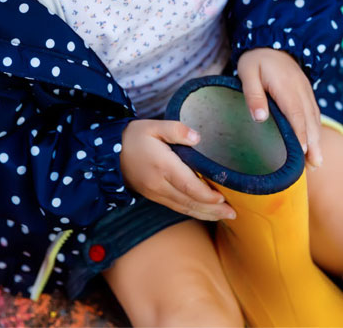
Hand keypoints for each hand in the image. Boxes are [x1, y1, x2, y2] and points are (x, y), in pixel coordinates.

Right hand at [119, 119, 235, 220]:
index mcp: (162, 166)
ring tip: (226, 216)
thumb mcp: (154, 126)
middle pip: (190, 201)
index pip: (188, 185)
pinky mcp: (154, 197)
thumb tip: (197, 138)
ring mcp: (156, 193)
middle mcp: (159, 185)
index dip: (207, 195)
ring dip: (206, 214)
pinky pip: (177, 207)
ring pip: (184, 208)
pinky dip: (194, 211)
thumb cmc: (134, 137)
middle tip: (233, 213)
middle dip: (213, 209)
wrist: (108, 155)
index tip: (223, 197)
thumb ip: (176, 129)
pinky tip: (206, 212)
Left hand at [237, 48, 322, 168]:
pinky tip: (315, 143)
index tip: (303, 152)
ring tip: (317, 162)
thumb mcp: (247, 73)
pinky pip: (314, 112)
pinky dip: (316, 129)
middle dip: (314, 143)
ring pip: (314, 118)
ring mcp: (306, 91)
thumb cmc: (256, 60)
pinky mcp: (306, 92)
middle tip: (316, 165)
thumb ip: (253, 95)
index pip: (295, 113)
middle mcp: (300, 90)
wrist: (272, 41)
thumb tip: (260, 118)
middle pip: (309, 119)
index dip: (300, 133)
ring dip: (317, 140)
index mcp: (286, 86)